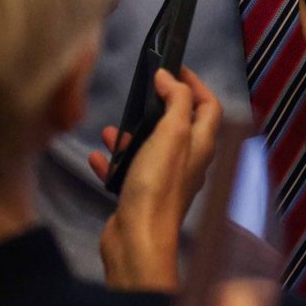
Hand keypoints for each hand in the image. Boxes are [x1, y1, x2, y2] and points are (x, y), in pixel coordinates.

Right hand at [91, 67, 221, 291]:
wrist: (137, 239)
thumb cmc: (158, 184)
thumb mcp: (172, 133)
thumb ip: (175, 101)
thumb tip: (169, 77)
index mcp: (201, 146)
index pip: (209, 107)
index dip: (195, 83)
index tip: (173, 66)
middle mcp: (187, 163)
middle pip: (180, 126)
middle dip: (159, 106)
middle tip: (140, 91)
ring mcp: (163, 181)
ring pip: (150, 148)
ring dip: (132, 135)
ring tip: (110, 128)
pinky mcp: (140, 196)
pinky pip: (127, 171)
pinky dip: (114, 162)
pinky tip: (97, 156)